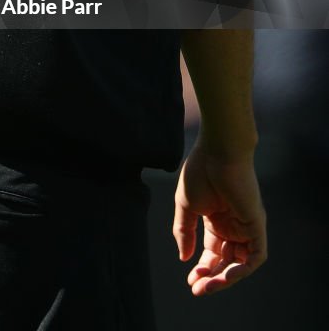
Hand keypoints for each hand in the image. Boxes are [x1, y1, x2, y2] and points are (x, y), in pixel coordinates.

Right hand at [173, 142, 266, 295]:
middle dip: (212, 278)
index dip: (202, 269)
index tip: (189, 280)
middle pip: (226, 261)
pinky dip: (245, 268)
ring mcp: (246, 225)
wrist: (217, 151)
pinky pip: (256, 255)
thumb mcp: (186, 206)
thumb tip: (184, 258)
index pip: (213, 253)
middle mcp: (233, 226)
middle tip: (197, 289)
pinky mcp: (256, 223)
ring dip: (227, 278)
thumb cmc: (200, 172)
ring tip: (208, 285)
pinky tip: (227, 275)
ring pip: (241, 263)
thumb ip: (184, 231)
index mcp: (216, 220)